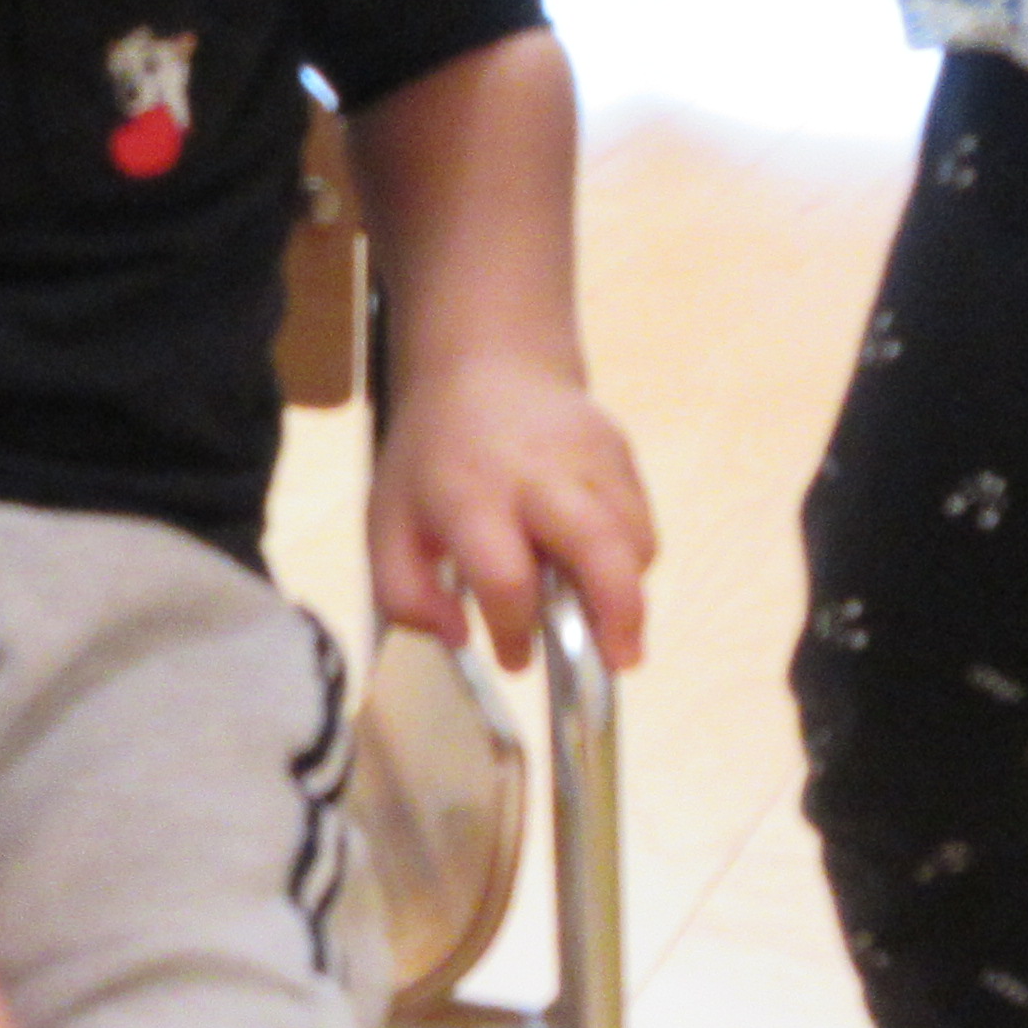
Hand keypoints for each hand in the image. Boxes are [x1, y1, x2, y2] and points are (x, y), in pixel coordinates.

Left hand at [370, 351, 657, 668]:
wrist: (487, 364)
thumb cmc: (432, 459)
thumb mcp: (387, 522)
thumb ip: (405, 593)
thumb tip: (457, 639)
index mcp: (470, 492)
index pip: (508, 576)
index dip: (516, 630)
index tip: (515, 658)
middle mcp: (539, 470)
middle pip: (599, 545)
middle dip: (617, 613)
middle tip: (619, 662)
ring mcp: (591, 456)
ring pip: (634, 538)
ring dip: (626, 592)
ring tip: (605, 625)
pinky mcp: (622, 452)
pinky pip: (640, 521)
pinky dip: (628, 559)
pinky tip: (598, 572)